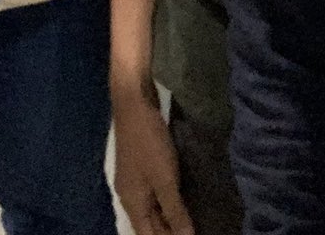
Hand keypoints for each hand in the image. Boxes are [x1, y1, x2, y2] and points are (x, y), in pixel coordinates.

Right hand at [111, 76, 193, 234]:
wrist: (134, 103)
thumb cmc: (149, 143)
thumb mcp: (164, 179)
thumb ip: (174, 210)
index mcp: (132, 203)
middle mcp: (130, 195)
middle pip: (149, 224)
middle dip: (169, 231)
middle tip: (194, 231)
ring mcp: (135, 180)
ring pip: (152, 208)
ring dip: (169, 217)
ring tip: (192, 221)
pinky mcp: (142, 166)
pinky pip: (154, 193)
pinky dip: (167, 201)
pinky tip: (181, 198)